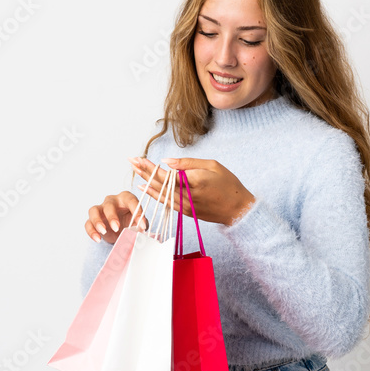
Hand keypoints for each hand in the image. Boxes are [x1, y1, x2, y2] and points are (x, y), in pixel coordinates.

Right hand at [85, 190, 147, 243]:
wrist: (121, 230)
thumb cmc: (131, 222)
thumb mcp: (139, 223)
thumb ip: (141, 224)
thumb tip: (142, 229)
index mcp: (126, 198)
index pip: (131, 200)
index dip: (137, 212)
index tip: (142, 225)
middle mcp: (112, 201)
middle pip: (109, 205)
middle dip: (112, 216)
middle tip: (116, 228)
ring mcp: (100, 209)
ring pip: (94, 210)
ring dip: (97, 221)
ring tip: (103, 231)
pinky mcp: (92, 220)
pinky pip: (88, 223)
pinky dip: (91, 231)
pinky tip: (98, 239)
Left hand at [127, 156, 254, 226]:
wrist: (238, 210)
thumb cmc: (228, 185)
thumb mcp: (212, 166)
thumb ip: (188, 164)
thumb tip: (167, 162)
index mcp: (194, 181)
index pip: (166, 174)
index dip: (150, 167)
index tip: (138, 158)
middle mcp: (187, 196)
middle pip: (160, 183)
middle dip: (144, 171)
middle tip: (131, 161)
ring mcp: (185, 206)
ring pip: (160, 194)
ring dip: (146, 182)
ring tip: (134, 172)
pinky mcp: (186, 212)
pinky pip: (166, 202)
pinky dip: (154, 195)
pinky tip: (145, 188)